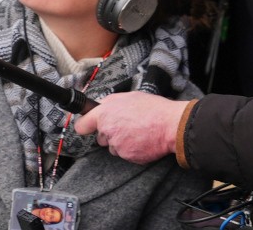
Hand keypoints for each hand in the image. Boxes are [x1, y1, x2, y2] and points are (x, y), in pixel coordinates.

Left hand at [74, 92, 189, 164]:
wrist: (170, 124)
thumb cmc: (152, 108)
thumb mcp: (128, 97)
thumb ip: (110, 104)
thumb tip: (102, 106)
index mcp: (104, 113)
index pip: (82, 125)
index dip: (84, 126)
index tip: (86, 127)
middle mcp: (108, 130)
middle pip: (100, 138)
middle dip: (109, 134)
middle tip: (126, 127)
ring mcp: (117, 145)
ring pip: (113, 147)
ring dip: (121, 143)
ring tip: (137, 133)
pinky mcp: (127, 156)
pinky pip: (126, 154)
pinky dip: (132, 150)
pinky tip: (142, 141)